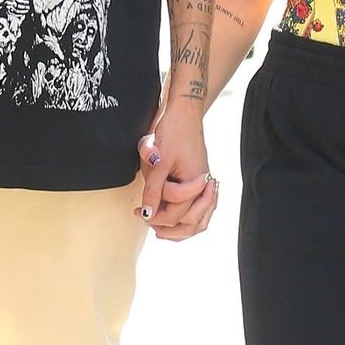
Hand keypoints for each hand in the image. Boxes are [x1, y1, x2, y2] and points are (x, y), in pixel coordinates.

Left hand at [135, 103, 218, 240]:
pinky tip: (174, 224)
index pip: (176, 213)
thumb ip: (154, 190)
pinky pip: (201, 212)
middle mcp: (205, 188)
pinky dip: (188, 221)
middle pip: (189, 223)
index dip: (155, 215)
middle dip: (166, 225)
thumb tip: (148, 214)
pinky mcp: (202, 184)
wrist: (184, 114)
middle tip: (145, 220)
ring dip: (179, 230)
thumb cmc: (173, 132)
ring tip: (160, 231)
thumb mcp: (159, 161)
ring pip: (199, 222)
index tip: (138, 211)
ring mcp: (206, 187)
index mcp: (197, 183)